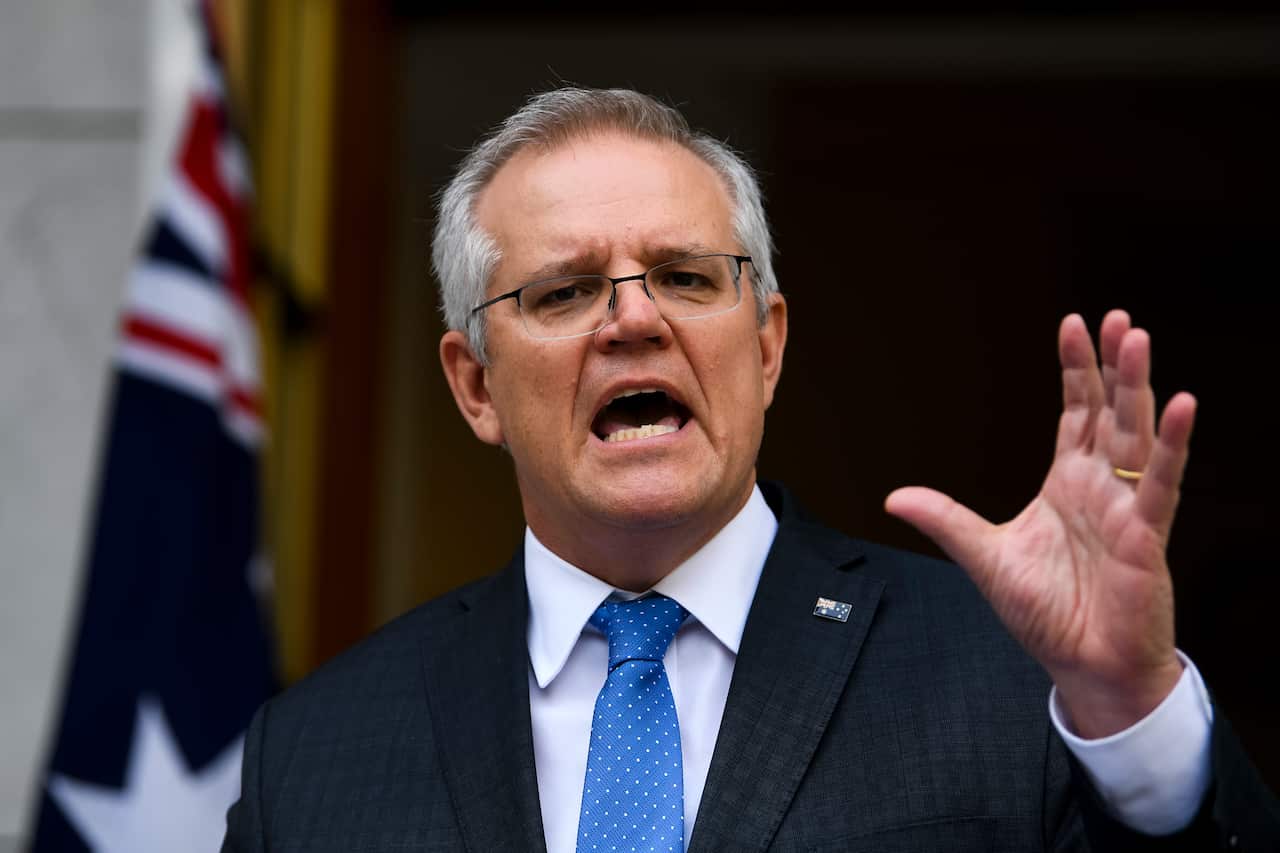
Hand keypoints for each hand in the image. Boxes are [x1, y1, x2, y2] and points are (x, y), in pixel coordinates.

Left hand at [884, 310, 1195, 737]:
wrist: (1083, 665)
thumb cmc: (1047, 614)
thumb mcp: (984, 557)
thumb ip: (946, 520)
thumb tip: (895, 496)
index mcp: (1068, 484)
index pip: (1076, 414)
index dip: (1076, 371)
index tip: (1074, 326)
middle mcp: (1101, 486)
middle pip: (1109, 411)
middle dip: (1111, 363)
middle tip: (1116, 317)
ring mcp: (1126, 506)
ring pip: (1136, 433)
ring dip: (1138, 386)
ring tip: (1138, 339)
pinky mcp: (1147, 534)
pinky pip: (1161, 482)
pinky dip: (1171, 445)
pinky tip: (1181, 405)